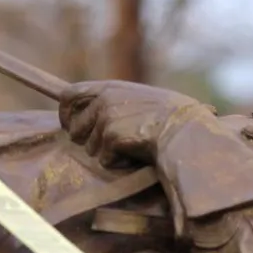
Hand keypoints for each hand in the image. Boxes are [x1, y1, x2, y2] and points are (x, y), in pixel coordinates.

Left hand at [58, 80, 206, 167]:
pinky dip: (121, 164)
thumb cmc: (173, 117)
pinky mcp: (112, 139)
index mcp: (109, 88)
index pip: (69, 95)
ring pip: (91, 149)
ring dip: (109, 154)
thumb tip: (98, 111)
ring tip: (134, 149)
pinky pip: (106, 161)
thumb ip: (118, 100)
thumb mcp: (143, 98)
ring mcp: (106, 120)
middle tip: (103, 148)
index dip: (66, 113)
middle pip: (74, 128)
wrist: (186, 131)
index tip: (70, 126)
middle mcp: (103, 101)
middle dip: (84, 141)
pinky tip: (140, 156)